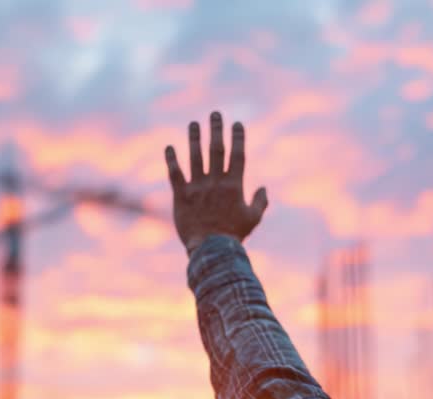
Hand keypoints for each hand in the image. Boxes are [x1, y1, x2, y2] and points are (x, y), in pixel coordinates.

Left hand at [165, 111, 268, 254]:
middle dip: (216, 130)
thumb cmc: (234, 236)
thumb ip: (260, 202)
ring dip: (194, 138)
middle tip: (215, 113)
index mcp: (234, 186)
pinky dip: (171, 159)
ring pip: (195, 157)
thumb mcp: (253, 219)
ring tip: (194, 124)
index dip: (237, 138)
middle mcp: (215, 182)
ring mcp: (197, 188)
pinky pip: (175, 174)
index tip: (237, 123)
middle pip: (216, 150)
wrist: (211, 250)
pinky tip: (169, 147)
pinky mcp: (181, 196)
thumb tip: (263, 188)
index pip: (237, 156)